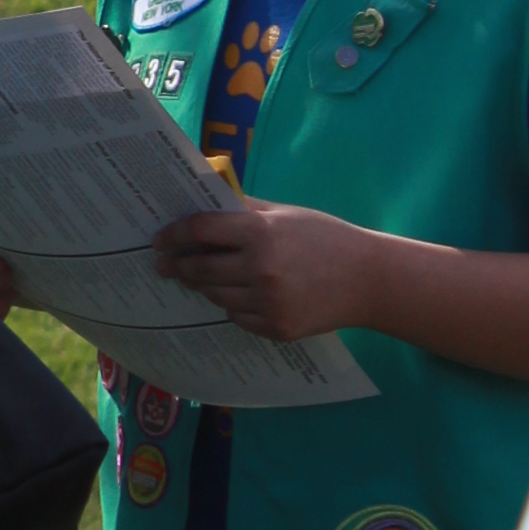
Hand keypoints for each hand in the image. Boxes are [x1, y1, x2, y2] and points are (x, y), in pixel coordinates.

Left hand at [154, 199, 374, 342]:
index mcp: (260, 232)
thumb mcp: (285, 214)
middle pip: (200, 269)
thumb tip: (203, 202)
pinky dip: (233, 306)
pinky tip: (236, 296)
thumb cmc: (326, 238)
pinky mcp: (277, 327)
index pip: (200, 231)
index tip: (159, 240)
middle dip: (178, 266)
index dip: (173, 234)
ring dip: (203, 287)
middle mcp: (260, 268)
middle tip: (164, 265)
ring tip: (197, 279)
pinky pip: (238, 318)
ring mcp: (268, 302)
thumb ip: (244, 209)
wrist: (369, 279)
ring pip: (216, 296)